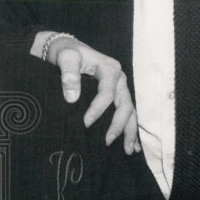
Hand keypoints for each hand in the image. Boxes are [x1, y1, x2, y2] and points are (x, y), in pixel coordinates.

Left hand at [41, 33, 140, 154]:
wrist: (67, 49)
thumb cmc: (67, 53)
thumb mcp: (66, 57)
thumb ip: (68, 73)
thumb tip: (72, 98)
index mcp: (110, 69)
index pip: (108, 93)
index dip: (98, 109)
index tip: (85, 123)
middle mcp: (119, 79)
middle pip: (125, 105)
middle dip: (118, 125)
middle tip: (108, 141)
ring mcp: (120, 88)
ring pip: (130, 111)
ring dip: (129, 131)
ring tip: (128, 150)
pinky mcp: (117, 95)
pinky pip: (127, 113)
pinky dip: (129, 128)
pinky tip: (133, 145)